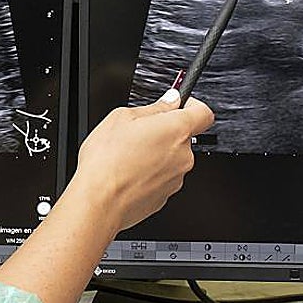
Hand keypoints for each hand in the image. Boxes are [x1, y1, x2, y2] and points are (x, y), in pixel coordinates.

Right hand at [70, 92, 213, 232]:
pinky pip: (161, 177)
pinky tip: (128, 172)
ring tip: (127, 155)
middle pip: (183, 137)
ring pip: (171, 158)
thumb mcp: (122, 117)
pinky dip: (149, 173)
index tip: (178, 104)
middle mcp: (183, 156)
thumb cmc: (106, 161)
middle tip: (137, 132)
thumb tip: (169, 101)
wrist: (98, 201)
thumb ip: (154, 108)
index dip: (192, 105)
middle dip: (164, 132)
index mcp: (176, 130)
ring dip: (156, 153)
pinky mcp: (165, 196)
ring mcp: (176, 179)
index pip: (203, 113)